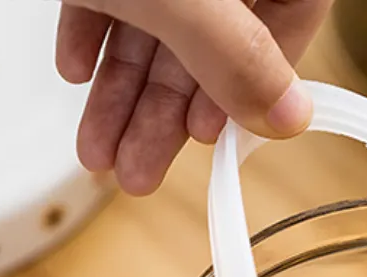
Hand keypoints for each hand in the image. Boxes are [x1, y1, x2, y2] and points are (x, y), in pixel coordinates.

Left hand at [56, 1, 331, 194]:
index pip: (289, 18)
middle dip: (164, 115)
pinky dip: (93, 38)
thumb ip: (235, 53)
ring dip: (123, 95)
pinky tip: (77, 72)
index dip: (252, 86)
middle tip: (140, 168)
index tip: (212, 134)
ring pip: (157, 27)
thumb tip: (287, 117)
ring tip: (101, 150)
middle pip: (211, 41)